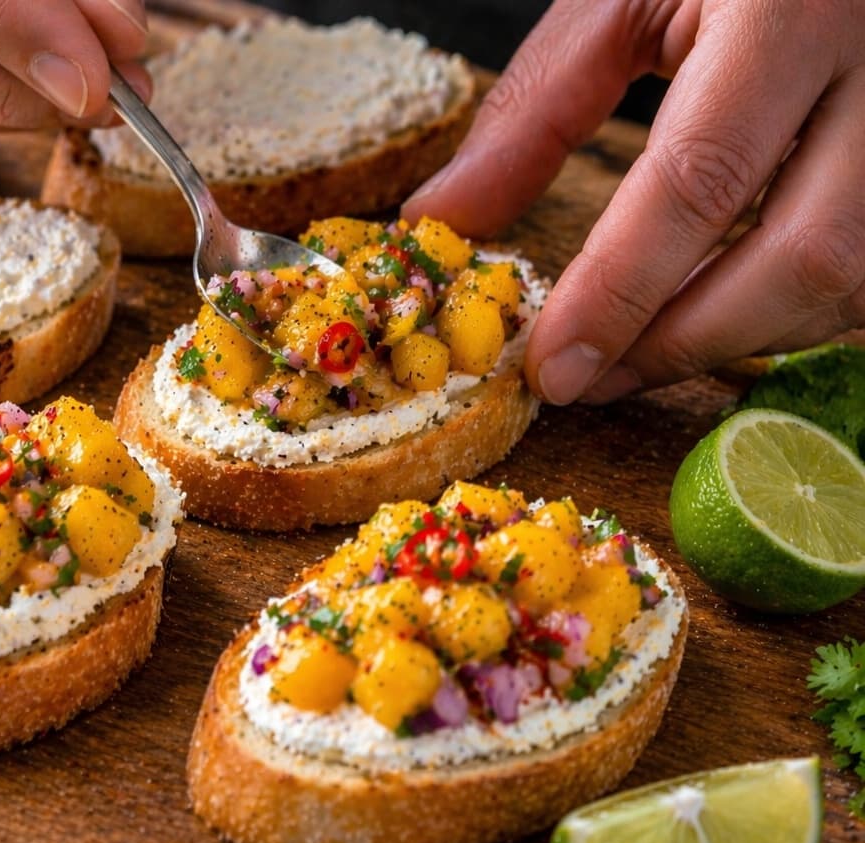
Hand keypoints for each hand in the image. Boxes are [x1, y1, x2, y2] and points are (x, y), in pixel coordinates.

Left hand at [403, 0, 864, 403]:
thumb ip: (534, 111)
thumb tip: (444, 219)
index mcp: (789, 7)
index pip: (700, 179)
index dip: (620, 292)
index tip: (552, 370)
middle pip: (806, 255)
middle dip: (686, 341)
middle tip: (589, 381)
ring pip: (856, 279)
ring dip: (739, 336)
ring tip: (636, 353)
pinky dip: (789, 308)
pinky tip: (714, 311)